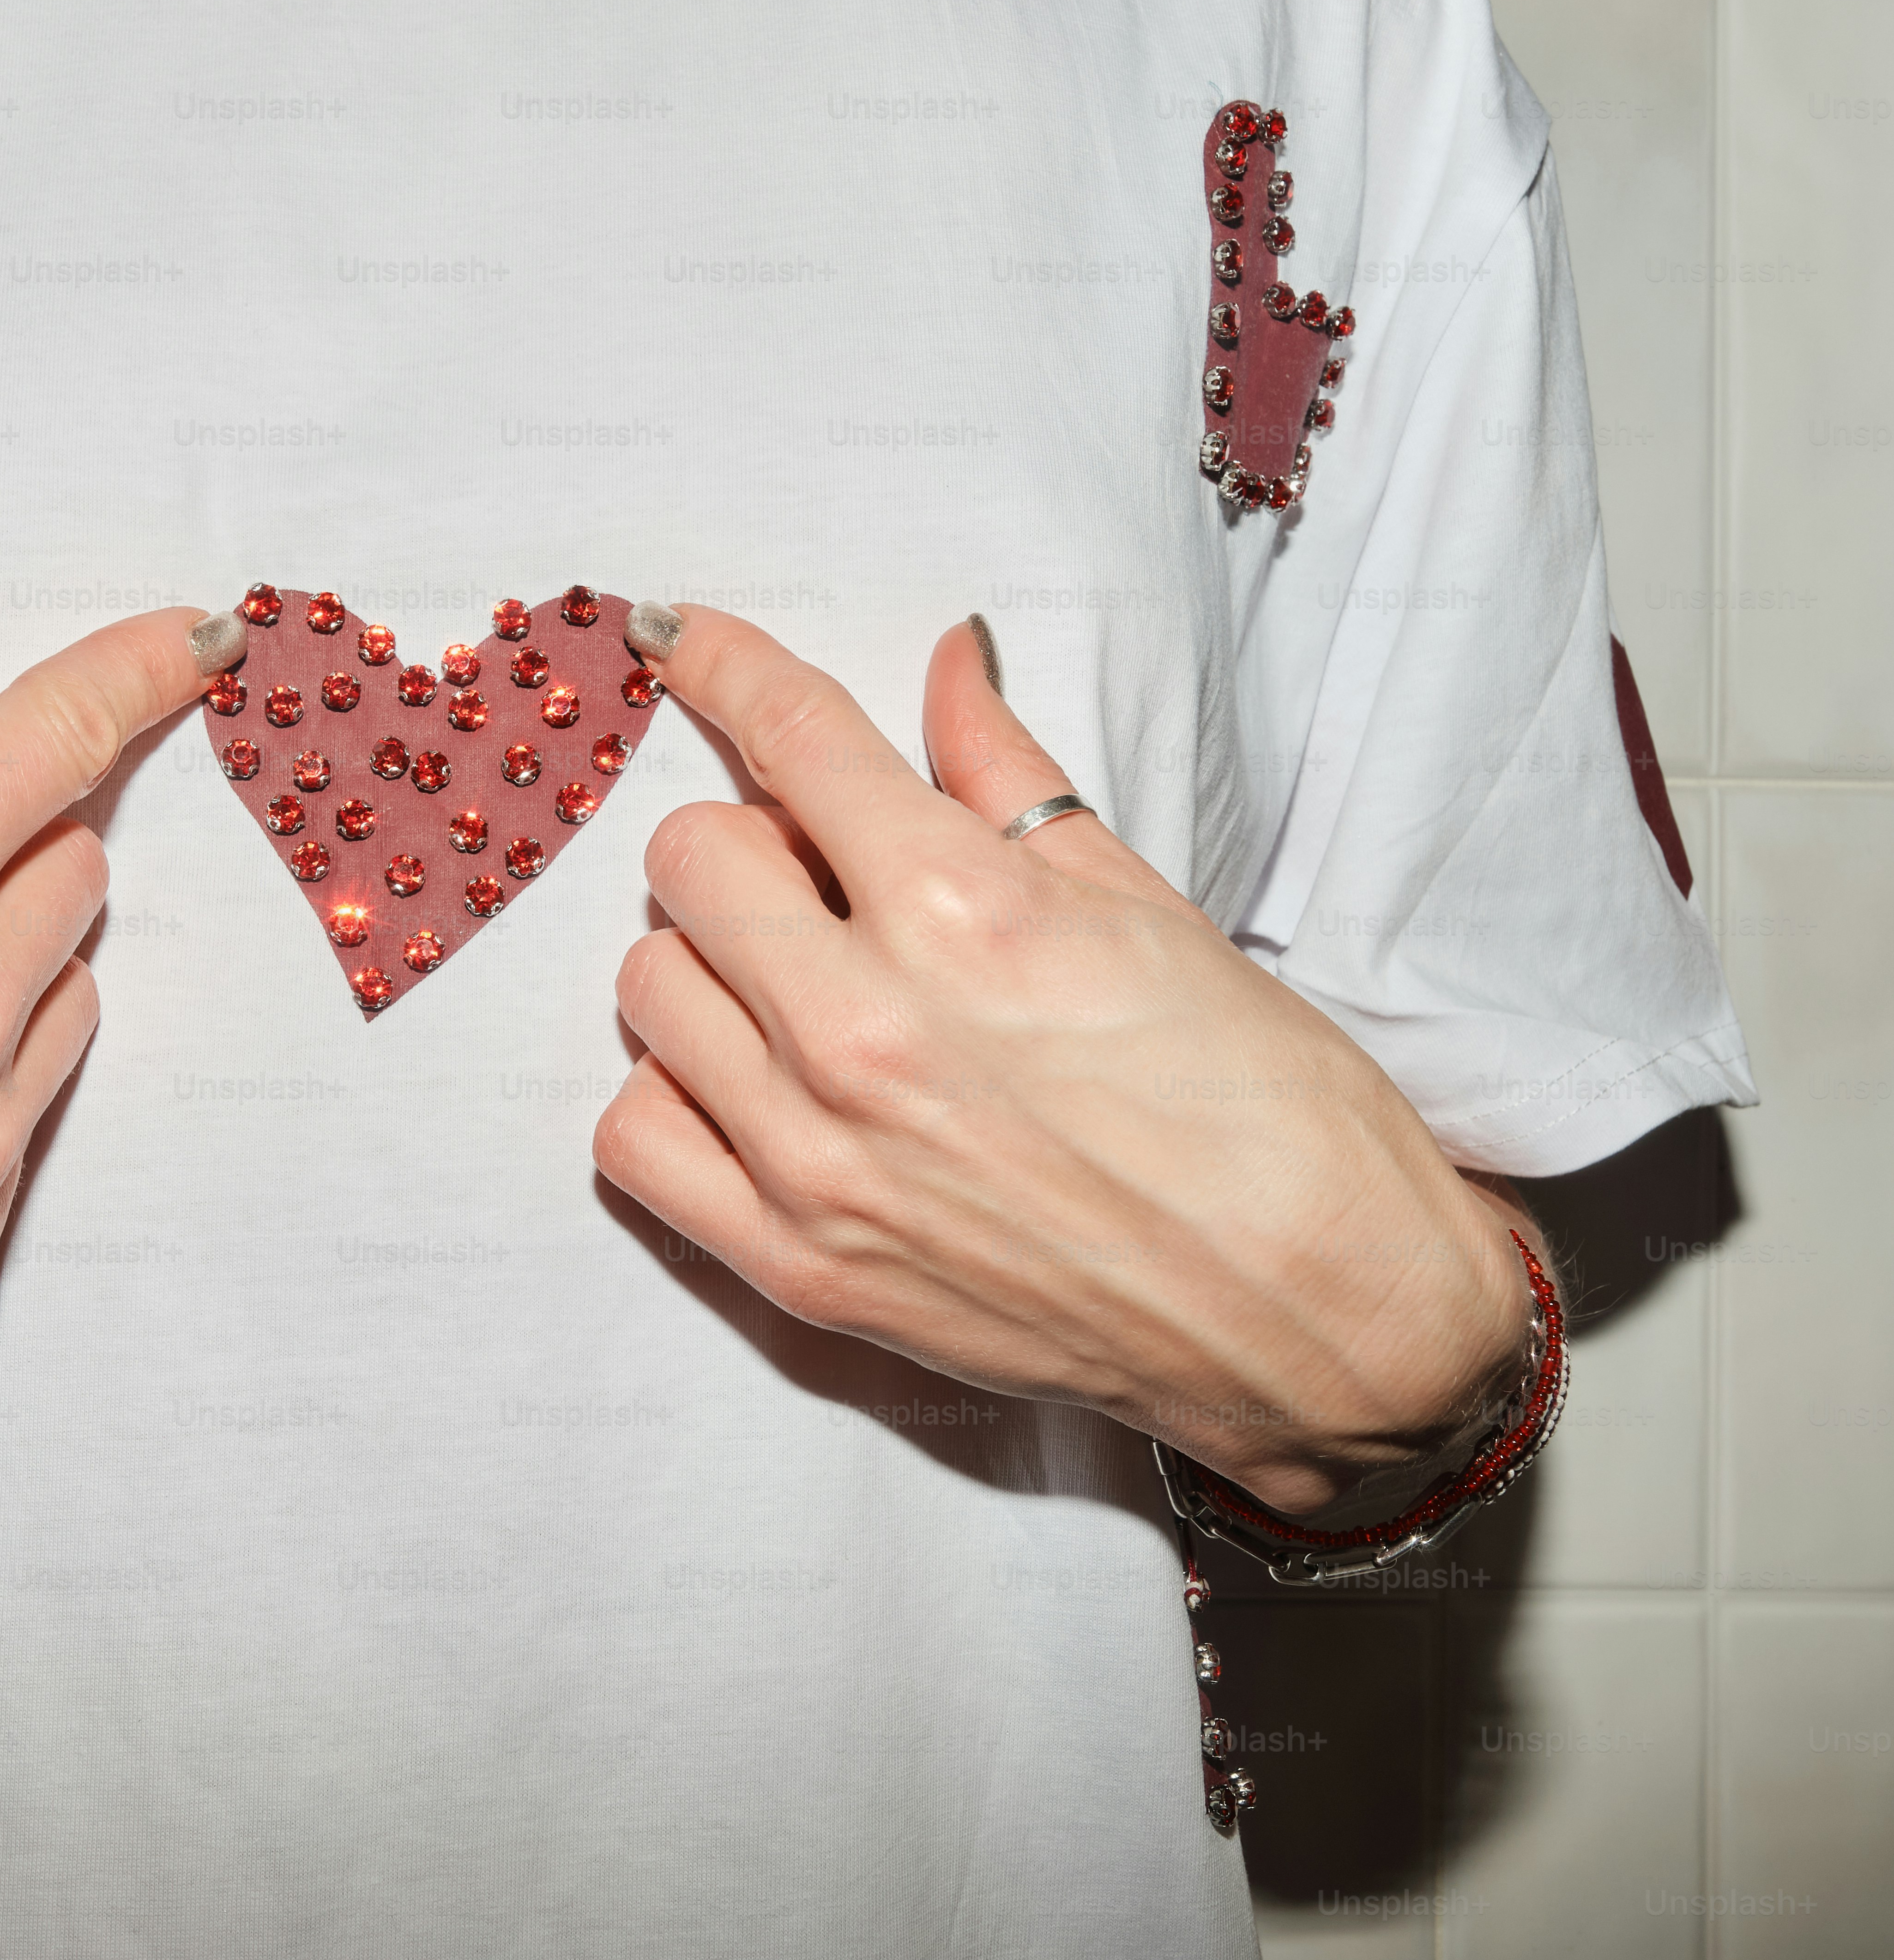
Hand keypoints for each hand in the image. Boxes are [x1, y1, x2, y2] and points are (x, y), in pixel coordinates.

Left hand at [592, 606, 1533, 1516]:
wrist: (1325, 1319)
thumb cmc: (1270, 1114)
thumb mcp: (1151, 910)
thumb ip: (1015, 781)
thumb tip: (947, 666)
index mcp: (965, 913)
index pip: (793, 738)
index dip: (728, 666)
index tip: (686, 640)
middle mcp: (865, 1027)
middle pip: (689, 858)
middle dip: (747, 843)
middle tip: (826, 882)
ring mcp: (817, 1156)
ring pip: (649, 987)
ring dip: (710, 968)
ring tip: (805, 994)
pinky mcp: (798, 1267)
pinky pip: (635, 1138)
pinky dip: (677, 1099)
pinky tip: (756, 1093)